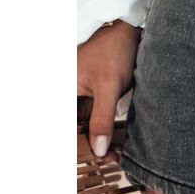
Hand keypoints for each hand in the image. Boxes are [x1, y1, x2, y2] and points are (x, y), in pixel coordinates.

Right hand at [77, 20, 141, 161]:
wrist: (132, 33)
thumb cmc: (116, 52)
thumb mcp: (109, 87)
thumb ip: (102, 119)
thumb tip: (98, 151)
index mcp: (62, 88)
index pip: (66, 126)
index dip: (76, 146)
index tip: (91, 160)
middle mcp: (67, 92)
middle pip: (74, 127)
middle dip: (89, 145)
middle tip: (110, 160)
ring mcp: (78, 95)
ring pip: (83, 125)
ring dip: (97, 140)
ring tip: (116, 154)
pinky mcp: (92, 95)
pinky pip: (93, 118)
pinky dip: (103, 130)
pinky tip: (116, 142)